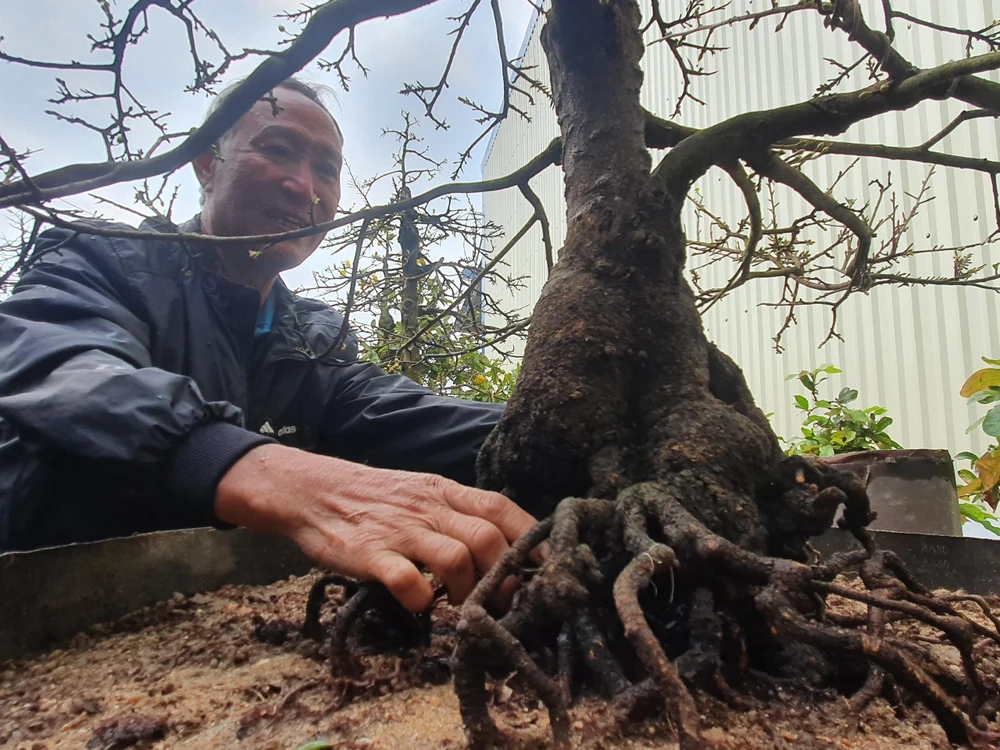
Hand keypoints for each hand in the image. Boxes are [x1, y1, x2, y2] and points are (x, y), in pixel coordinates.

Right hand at [215, 444, 536, 611]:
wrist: (311, 491)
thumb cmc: (374, 499)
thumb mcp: (420, 494)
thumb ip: (456, 515)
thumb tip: (502, 547)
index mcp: (444, 491)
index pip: (501, 507)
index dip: (531, 539)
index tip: (547, 569)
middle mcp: (428, 508)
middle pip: (487, 537)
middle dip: (503, 576)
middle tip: (501, 601)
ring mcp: (400, 530)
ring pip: (456, 558)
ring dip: (467, 591)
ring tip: (460, 607)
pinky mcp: (370, 554)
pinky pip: (407, 580)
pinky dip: (422, 600)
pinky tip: (420, 605)